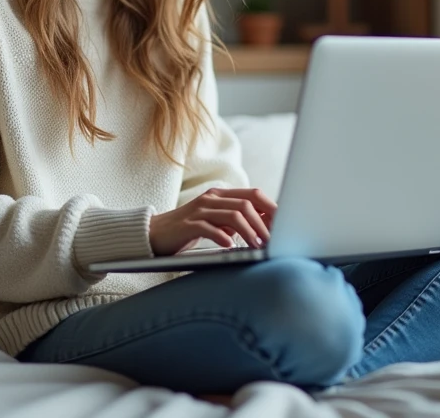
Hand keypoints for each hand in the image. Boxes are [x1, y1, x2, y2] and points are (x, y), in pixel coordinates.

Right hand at [149, 188, 276, 255]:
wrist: (155, 233)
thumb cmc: (189, 230)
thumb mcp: (216, 222)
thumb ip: (237, 220)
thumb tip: (267, 227)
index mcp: (221, 195)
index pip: (254, 194)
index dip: (272, 208)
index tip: (284, 224)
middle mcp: (212, 198)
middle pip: (246, 204)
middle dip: (263, 223)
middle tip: (273, 240)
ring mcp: (199, 210)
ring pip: (232, 215)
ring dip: (249, 231)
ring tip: (257, 246)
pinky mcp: (187, 224)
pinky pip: (209, 228)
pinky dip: (223, 237)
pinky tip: (230, 246)